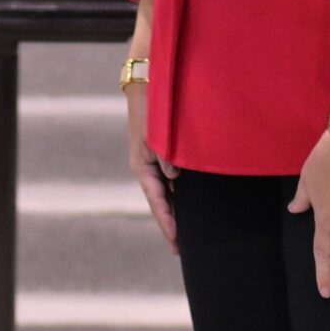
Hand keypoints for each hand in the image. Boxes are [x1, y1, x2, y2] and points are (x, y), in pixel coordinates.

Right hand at [123, 77, 176, 254]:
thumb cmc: (152, 107)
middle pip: (160, 202)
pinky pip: (168, 181)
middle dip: (170, 224)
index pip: (157, 202)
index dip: (167, 224)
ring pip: (165, 193)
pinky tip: (187, 202)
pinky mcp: (160, 154)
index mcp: (142, 166)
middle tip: (181, 248)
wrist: (148, 82)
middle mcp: (147, 167)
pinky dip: (176, 195)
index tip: (177, 244)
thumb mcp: (156, 133)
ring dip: (174, 210)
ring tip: (185, 232)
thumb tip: (174, 177)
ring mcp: (153, 161)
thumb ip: (165, 157)